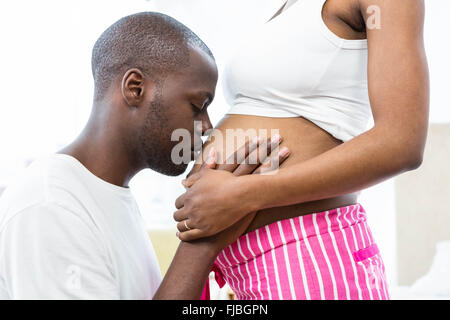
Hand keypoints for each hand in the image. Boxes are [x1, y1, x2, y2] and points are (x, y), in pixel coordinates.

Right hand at [173, 135, 289, 240]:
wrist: (206, 236)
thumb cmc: (201, 210)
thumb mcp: (199, 188)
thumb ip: (204, 170)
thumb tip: (212, 151)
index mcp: (224, 178)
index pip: (240, 158)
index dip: (250, 147)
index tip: (260, 136)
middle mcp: (236, 184)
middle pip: (254, 163)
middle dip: (266, 150)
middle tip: (279, 137)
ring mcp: (245, 197)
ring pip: (263, 176)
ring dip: (276, 163)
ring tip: (288, 151)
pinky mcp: (251, 209)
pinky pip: (267, 194)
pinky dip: (277, 185)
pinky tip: (287, 179)